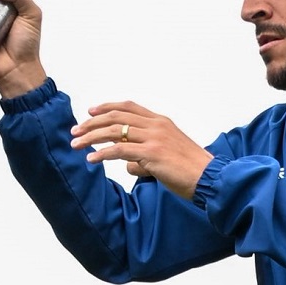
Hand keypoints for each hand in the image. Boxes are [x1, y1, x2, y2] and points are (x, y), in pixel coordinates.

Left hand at [70, 101, 213, 200]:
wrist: (209, 177)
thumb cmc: (190, 169)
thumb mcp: (167, 154)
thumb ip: (145, 155)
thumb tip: (127, 164)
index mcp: (161, 122)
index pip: (129, 107)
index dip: (107, 107)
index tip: (91, 111)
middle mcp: (156, 125)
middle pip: (116, 116)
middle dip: (92, 122)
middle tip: (76, 130)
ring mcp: (154, 138)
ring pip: (113, 131)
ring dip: (91, 137)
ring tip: (76, 144)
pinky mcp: (152, 154)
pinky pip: (119, 150)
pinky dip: (102, 154)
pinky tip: (91, 159)